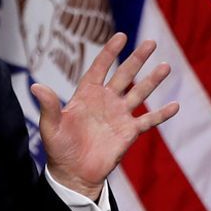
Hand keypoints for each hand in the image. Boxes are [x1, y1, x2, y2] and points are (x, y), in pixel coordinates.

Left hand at [30, 33, 178, 200]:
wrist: (73, 173)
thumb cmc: (59, 148)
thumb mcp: (50, 126)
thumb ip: (48, 106)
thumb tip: (35, 86)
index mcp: (86, 95)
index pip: (100, 68)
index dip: (109, 52)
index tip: (121, 36)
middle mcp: (105, 101)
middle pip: (125, 75)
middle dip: (137, 59)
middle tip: (150, 42)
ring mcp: (119, 115)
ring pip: (140, 93)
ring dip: (152, 81)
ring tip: (166, 66)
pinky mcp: (129, 132)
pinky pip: (148, 121)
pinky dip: (161, 114)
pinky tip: (175, 105)